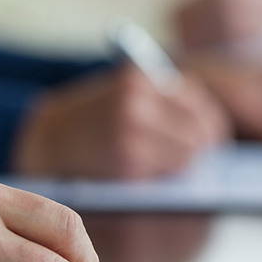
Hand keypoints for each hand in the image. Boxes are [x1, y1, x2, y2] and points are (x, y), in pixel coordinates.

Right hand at [12, 64, 230, 178]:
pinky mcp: (123, 166)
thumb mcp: (128, 94)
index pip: (202, 109)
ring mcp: (129, 135)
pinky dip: (162, 181)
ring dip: (182, 168)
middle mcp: (136, 104)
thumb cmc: (96, 119)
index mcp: (141, 80)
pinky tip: (149, 178)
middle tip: (193, 159)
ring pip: (186, 160)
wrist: (45, 140)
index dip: (211, 129)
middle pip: (199, 137)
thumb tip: (216, 138)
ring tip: (167, 168)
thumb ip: (166, 104)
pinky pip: (163, 179)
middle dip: (199, 151)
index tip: (212, 140)